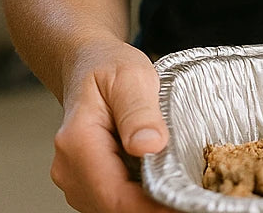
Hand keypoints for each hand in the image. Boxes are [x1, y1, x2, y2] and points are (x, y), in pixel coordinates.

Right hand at [51, 39, 172, 211]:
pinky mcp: (89, 181)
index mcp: (78, 143)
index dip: (150, 206)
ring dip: (147, 203)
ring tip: (182, 191)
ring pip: (114, 206)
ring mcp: (77, 178)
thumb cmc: (109, 66)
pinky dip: (141, 196)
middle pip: (114, 206)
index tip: (182, 203)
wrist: (89, 64)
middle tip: (191, 198)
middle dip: (153, 206)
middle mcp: (70, 169)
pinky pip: (115, 198)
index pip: (114, 194)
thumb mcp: (131, 77)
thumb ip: (139, 112)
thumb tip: (149, 146)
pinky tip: (165, 183)